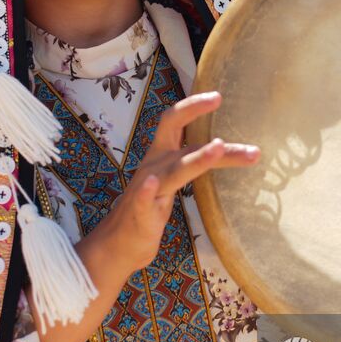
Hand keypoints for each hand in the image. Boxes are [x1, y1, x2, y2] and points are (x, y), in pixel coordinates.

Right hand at [101, 91, 258, 271]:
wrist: (119, 246)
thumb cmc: (149, 211)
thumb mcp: (173, 180)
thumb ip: (192, 162)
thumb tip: (222, 148)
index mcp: (162, 155)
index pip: (177, 121)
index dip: (194, 105)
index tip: (218, 95)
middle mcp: (155, 165)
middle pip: (171, 128)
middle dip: (192, 110)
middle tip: (217, 98)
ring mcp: (146, 189)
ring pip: (174, 169)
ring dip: (197, 159)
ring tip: (217, 148)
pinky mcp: (140, 214)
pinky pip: (143, 201)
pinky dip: (147, 193)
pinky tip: (151, 185)